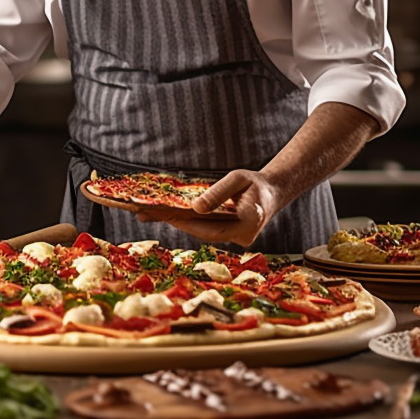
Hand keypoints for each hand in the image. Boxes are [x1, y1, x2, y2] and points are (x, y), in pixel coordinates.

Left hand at [136, 169, 279, 247]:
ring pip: (203, 233)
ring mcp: (236, 240)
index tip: (167, 216)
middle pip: (204, 233)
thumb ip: (218, 193)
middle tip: (147, 214)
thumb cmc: (255, 183)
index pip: (213, 228)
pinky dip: (188, 223)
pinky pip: (206, 231)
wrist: (272, 193)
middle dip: (176, 223)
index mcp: (249, 223)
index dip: (188, 224)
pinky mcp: (229, 237)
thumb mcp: (238, 179)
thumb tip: (195, 208)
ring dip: (179, 224)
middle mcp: (243, 237)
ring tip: (149, 214)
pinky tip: (168, 216)